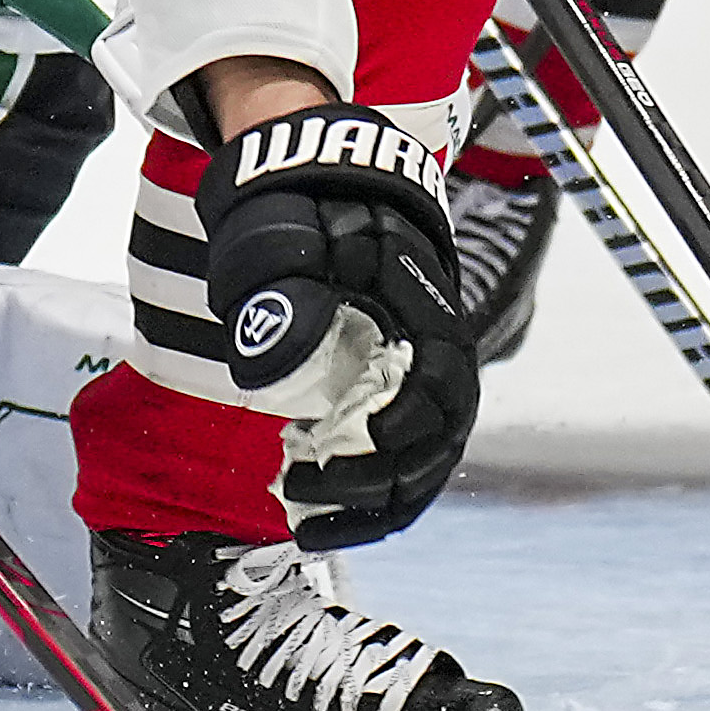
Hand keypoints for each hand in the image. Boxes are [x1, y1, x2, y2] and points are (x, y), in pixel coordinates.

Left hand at [198, 99, 477, 551]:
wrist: (328, 184)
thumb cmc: (308, 212)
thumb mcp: (288, 238)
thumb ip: (280, 298)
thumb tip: (271, 375)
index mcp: (426, 314)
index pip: (435, 395)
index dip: (394, 440)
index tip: (335, 466)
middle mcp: (438, 353)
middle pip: (434, 447)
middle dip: (374, 491)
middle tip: (303, 508)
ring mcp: (422, 376)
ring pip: (422, 463)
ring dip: (372, 505)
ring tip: (308, 527)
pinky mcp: (398, 392)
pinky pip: (402, 458)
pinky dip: (367, 493)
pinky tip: (315, 506)